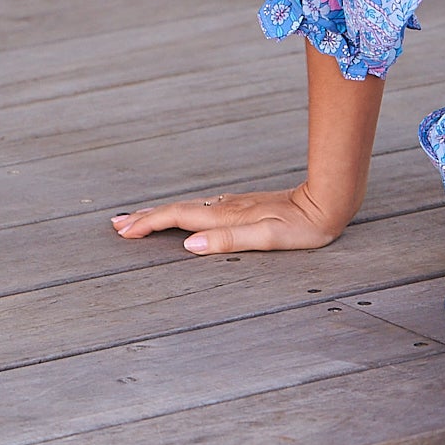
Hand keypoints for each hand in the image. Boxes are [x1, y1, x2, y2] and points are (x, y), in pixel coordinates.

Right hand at [110, 181, 348, 253]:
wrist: (328, 200)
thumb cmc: (302, 226)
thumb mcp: (268, 238)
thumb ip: (229, 240)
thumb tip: (189, 244)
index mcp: (226, 216)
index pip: (179, 218)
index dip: (150, 223)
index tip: (123, 231)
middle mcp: (226, 207)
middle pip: (178, 210)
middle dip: (147, 216)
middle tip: (116, 223)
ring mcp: (235, 204)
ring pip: (189, 207)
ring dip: (161, 213)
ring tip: (139, 219)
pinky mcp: (244, 206)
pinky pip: (203, 207)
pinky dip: (182, 212)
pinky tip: (183, 216)